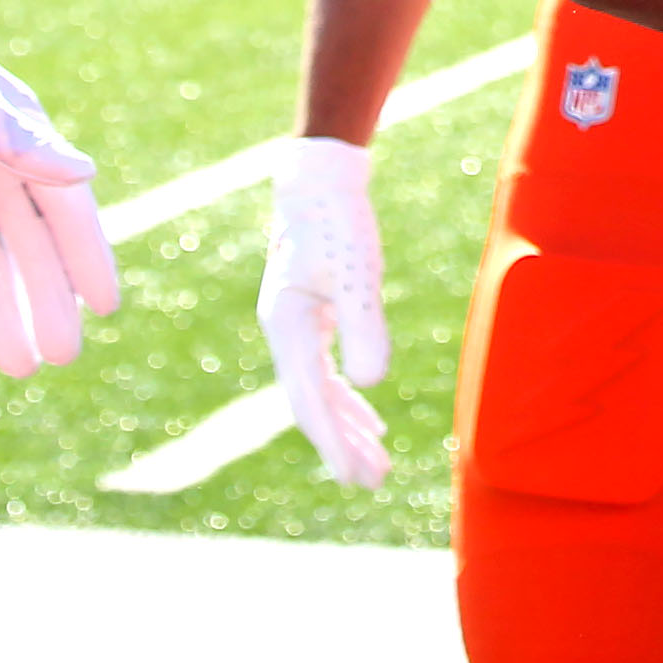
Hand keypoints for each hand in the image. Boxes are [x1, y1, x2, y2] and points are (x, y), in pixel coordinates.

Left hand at [0, 1, 117, 379]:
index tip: (107, 305)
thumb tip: (83, 174)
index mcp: (20, 138)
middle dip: (49, 301)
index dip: (87, 256)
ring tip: (20, 367)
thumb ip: (16, 138)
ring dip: (6, 310)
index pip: (66, 208)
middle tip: (63, 356)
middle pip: (32, 247)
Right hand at [257, 138, 393, 487]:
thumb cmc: (337, 220)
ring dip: (346, 428)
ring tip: (378, 464)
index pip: (309, 402)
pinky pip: (324, 373)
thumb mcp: (355, 272)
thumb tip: (371, 384)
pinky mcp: (310, 318)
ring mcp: (294, 328)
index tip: (355, 478)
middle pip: (310, 406)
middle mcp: (284, 334)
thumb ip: (363, 325)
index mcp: (287, 328)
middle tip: (374, 483)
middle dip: (341, 447)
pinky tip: (369, 419)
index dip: (332, 444)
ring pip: (318, 393)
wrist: (318, 179)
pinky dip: (346, 399)